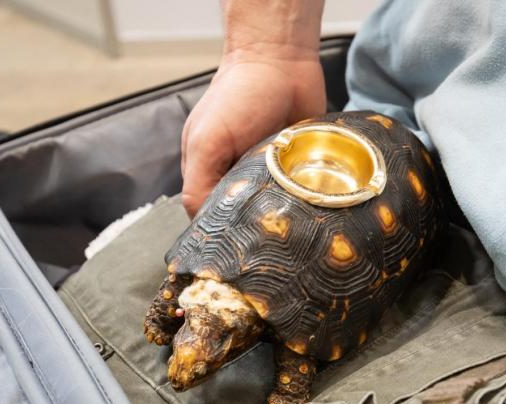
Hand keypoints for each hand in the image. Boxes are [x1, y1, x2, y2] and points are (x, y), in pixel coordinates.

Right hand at [180, 46, 325, 217]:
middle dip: (254, 220)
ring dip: (281, 207)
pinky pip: (302, 191)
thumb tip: (200, 222)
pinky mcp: (297, 166)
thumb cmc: (240, 93)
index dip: (220, 228)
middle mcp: (238, 173)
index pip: (208, 214)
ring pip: (274, 207)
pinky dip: (304, 193)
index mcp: (208, 170)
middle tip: (265, 225)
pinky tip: (308, 193)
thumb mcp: (207, 141)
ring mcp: (269, 171)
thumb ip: (197, 183)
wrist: (283, 60)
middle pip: (244, 214)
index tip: (234, 241)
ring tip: (286, 205)